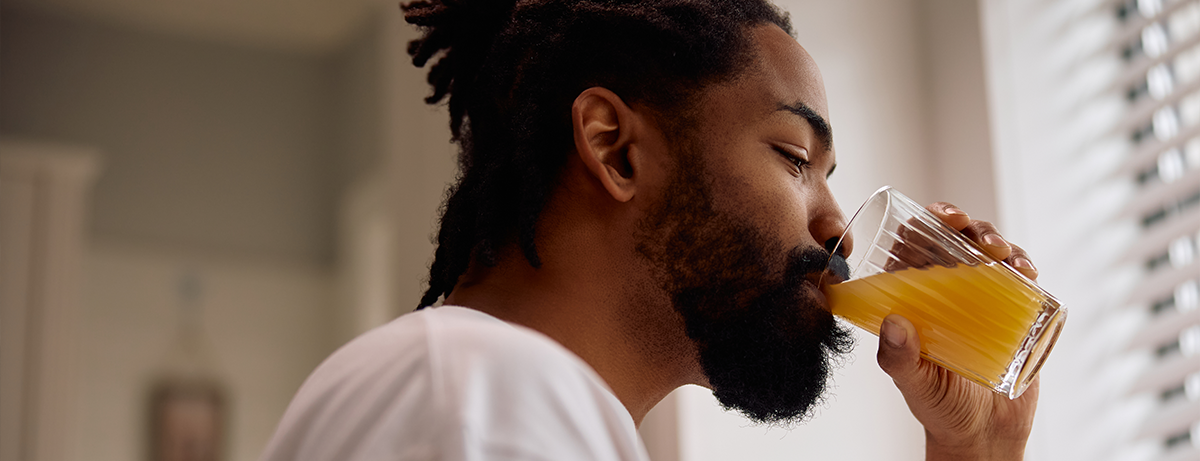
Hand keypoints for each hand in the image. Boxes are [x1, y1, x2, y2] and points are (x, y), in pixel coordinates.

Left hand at [876, 202, 1039, 460]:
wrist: (984, 433)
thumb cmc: (939, 406)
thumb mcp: (913, 382)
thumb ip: (898, 359)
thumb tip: (893, 323)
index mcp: (918, 298)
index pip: (916, 248)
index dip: (922, 224)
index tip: (933, 218)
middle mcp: (950, 292)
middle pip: (956, 241)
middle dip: (963, 222)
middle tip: (964, 225)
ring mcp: (986, 299)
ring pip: (990, 253)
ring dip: (994, 238)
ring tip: (997, 249)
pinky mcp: (1017, 313)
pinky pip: (1022, 280)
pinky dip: (1024, 265)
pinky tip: (1024, 270)